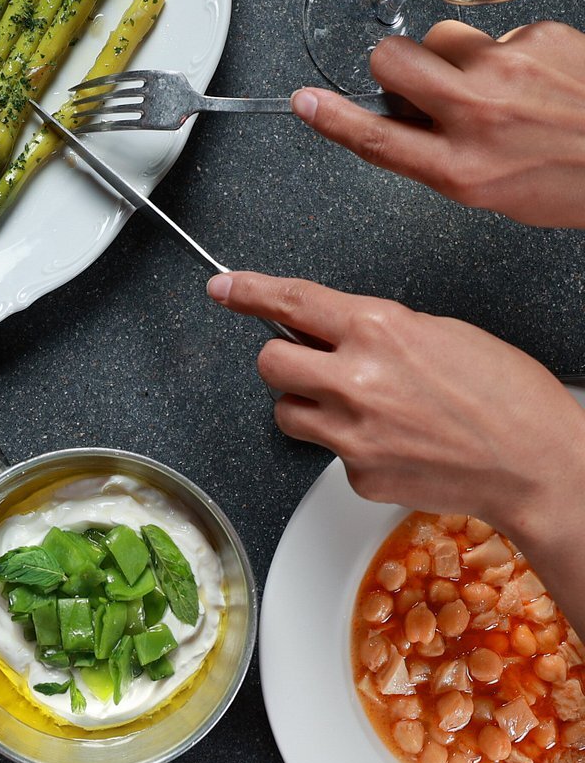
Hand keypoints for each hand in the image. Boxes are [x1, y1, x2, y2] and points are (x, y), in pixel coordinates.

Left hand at [207, 271, 584, 629]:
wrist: (539, 465)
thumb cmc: (507, 397)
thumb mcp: (441, 334)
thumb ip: (377, 330)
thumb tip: (334, 330)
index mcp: (379, 331)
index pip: (292, 302)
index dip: (249, 291)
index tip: (224, 287)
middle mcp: (356, 380)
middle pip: (269, 363)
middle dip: (282, 360)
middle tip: (310, 365)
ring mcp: (351, 433)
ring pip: (286, 412)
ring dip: (307, 405)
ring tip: (357, 408)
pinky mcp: (355, 474)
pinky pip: (325, 454)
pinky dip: (346, 447)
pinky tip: (389, 443)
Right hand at [291, 20, 584, 228]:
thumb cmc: (570, 181)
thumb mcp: (489, 190)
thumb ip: (439, 156)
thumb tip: (406, 121)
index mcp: (460, 168)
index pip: (374, 138)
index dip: (330, 118)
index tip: (304, 102)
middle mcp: (477, 117)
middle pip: (392, 61)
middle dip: (392, 66)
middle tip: (415, 81)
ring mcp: (507, 71)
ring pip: (440, 37)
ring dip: (450, 54)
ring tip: (486, 79)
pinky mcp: (538, 39)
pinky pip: (498, 32)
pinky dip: (507, 51)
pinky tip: (533, 75)